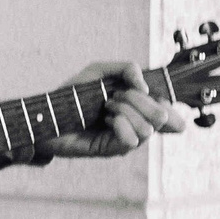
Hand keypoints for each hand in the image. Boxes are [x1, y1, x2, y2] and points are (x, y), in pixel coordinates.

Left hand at [38, 61, 188, 157]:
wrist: (46, 114)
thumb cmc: (73, 94)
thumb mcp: (99, 71)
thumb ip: (127, 68)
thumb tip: (144, 86)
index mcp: (139, 108)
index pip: (173, 112)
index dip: (167, 101)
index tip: (145, 90)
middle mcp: (137, 125)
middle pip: (163, 116)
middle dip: (138, 99)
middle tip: (114, 97)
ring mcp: (127, 139)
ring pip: (147, 127)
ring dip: (124, 111)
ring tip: (106, 108)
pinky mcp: (113, 150)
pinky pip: (131, 139)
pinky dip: (119, 124)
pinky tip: (105, 121)